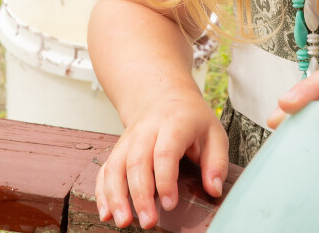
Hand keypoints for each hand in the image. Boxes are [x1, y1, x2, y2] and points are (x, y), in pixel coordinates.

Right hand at [95, 92, 228, 228]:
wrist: (165, 97)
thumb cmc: (192, 119)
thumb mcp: (214, 134)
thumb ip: (216, 162)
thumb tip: (213, 190)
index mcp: (174, 124)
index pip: (165, 153)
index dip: (165, 180)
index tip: (170, 204)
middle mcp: (146, 131)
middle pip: (137, 162)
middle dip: (140, 195)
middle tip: (147, 221)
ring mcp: (128, 140)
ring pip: (116, 167)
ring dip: (116, 196)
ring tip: (123, 221)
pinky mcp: (118, 149)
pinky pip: (105, 170)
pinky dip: (102, 192)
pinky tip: (106, 212)